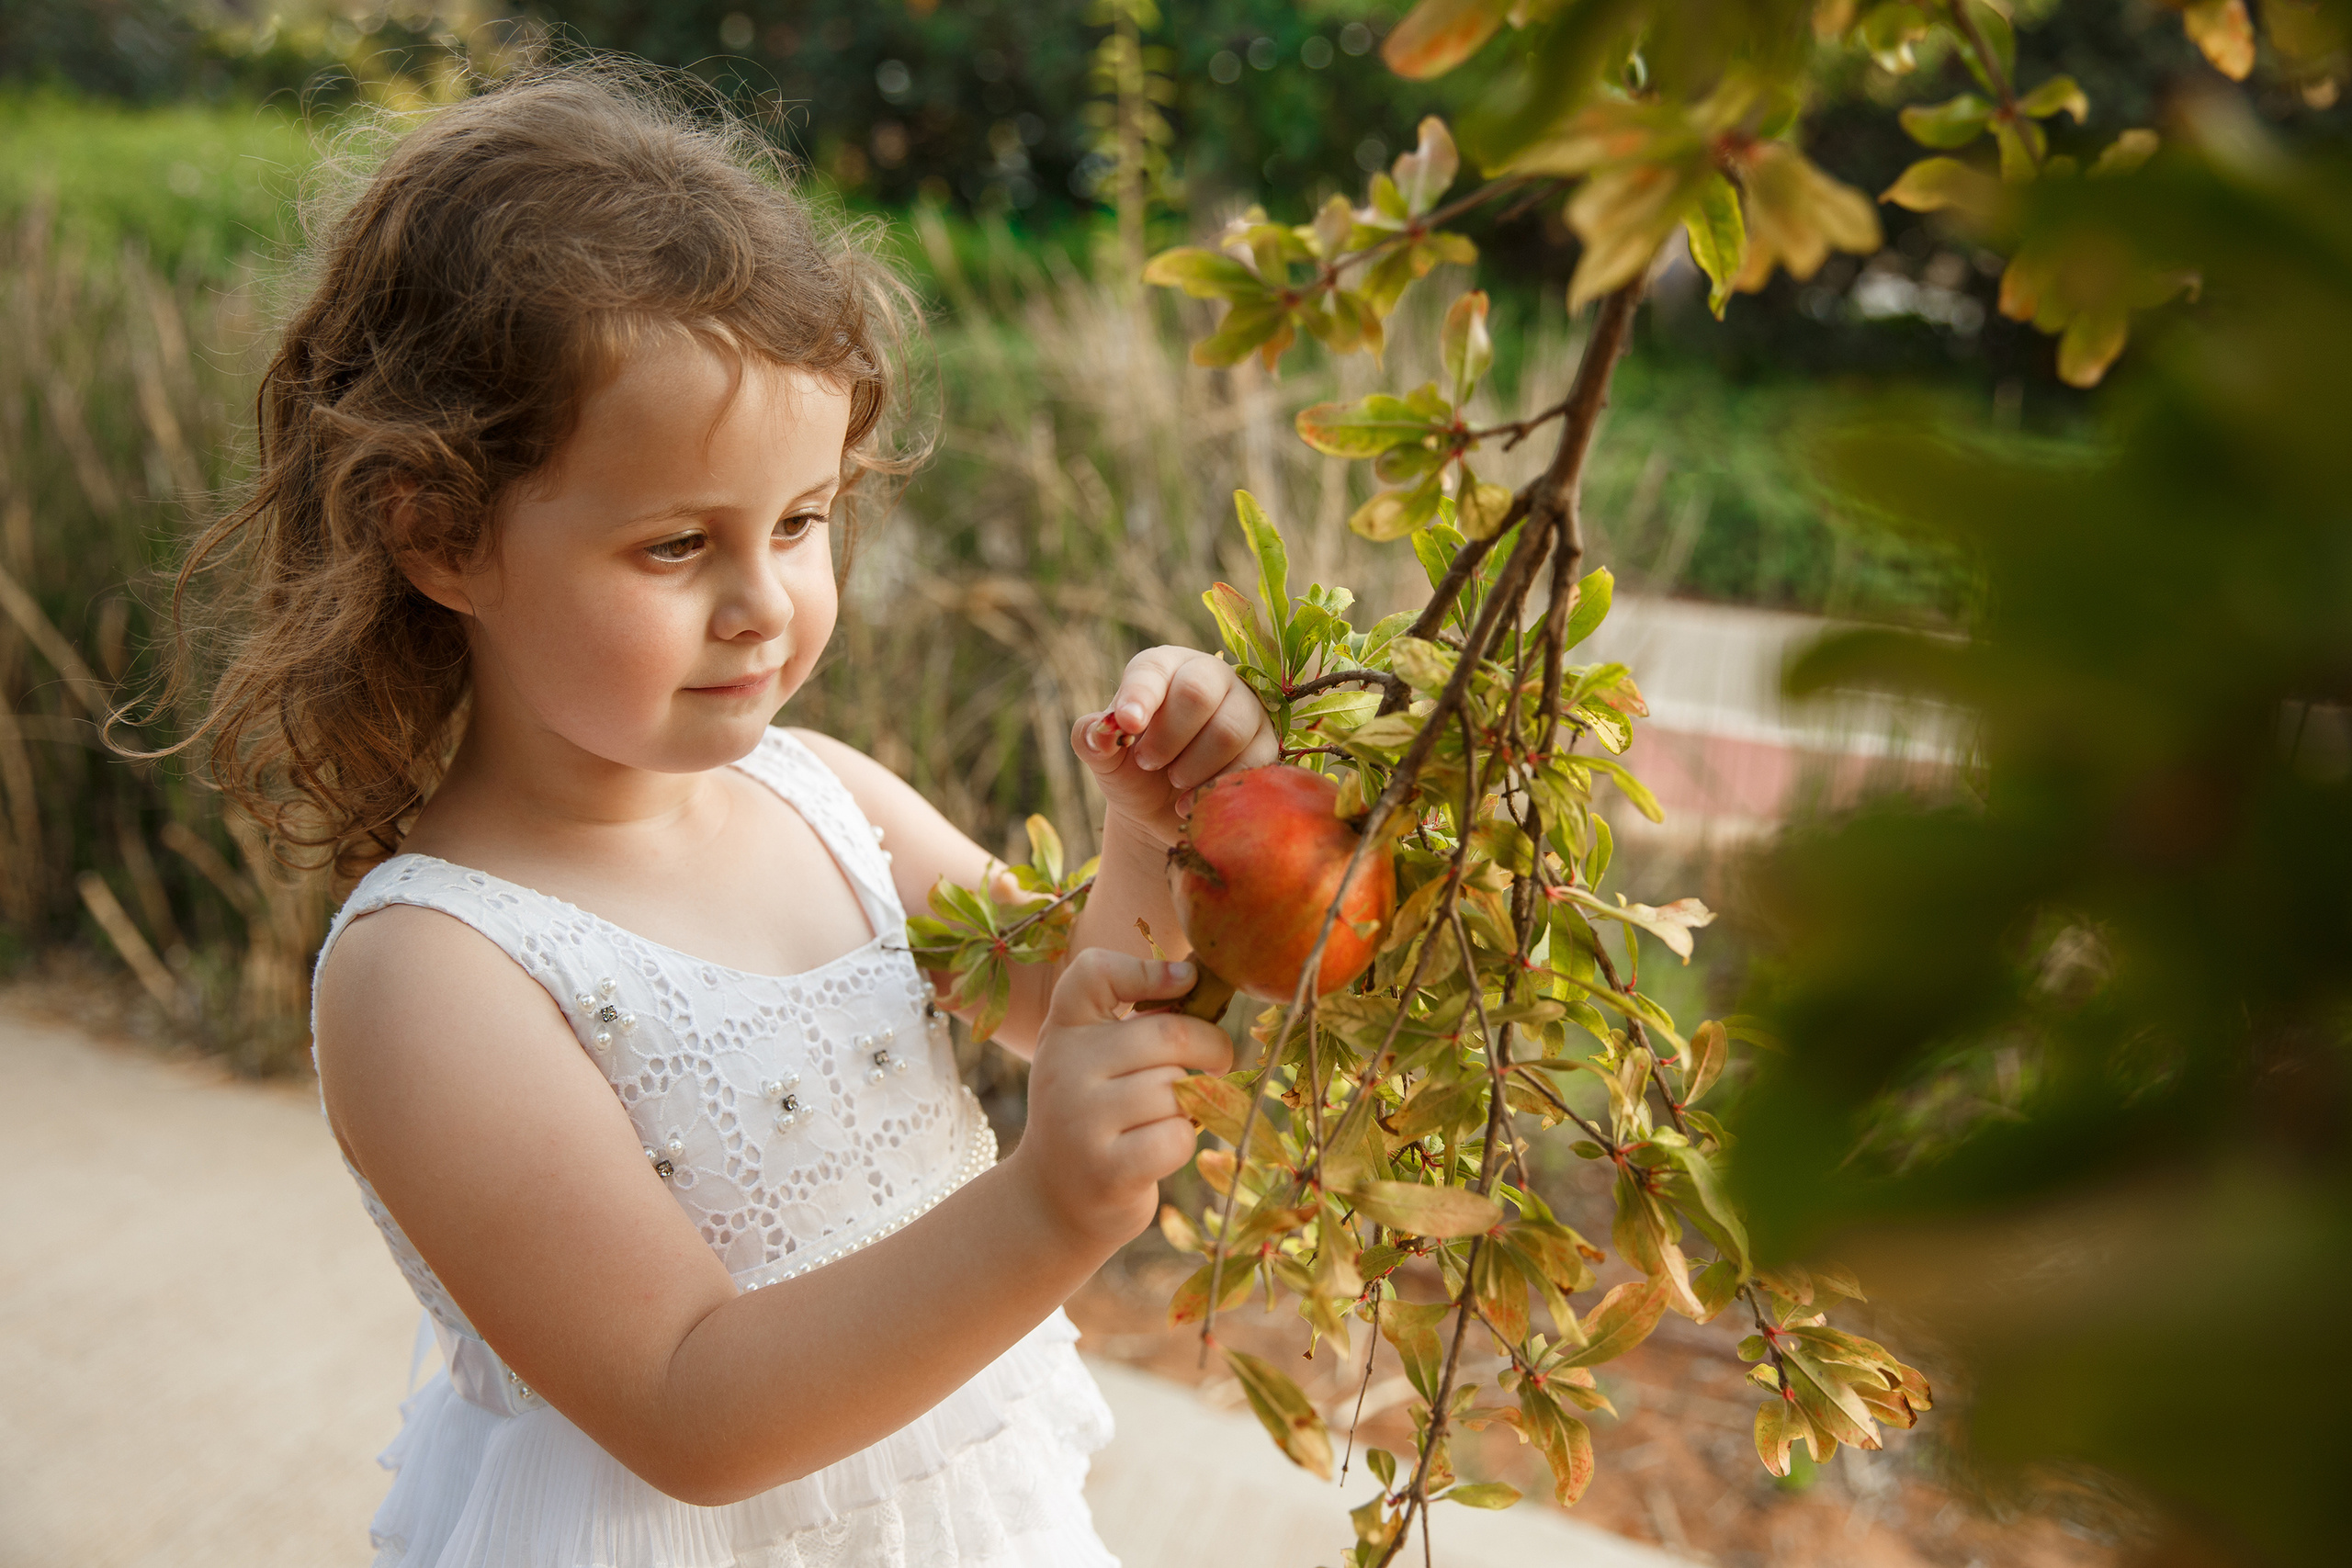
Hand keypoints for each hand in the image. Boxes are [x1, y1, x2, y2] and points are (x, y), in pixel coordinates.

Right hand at [1008, 950, 1234, 1250]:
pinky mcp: (1106, 1170)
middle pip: (1167, 1035)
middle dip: (1210, 1046)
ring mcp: (1081, 1120)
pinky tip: (1162, 1148)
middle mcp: (1063, 1067)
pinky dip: (1185, 1141)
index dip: (1148, 969)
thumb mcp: (1093, 1057)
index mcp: (1063, 1029)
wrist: (1052, 1201)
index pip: (1093, 973)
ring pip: (1176, 1089)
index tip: (1187, 982)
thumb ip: (1133, 1019)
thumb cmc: (1093, 1115)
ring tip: (1169, 1115)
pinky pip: (1177, 1136)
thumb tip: (1198, 976)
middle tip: (1218, 1061)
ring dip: (1192, 1103)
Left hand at [1073, 645, 1279, 845]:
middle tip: (1148, 763)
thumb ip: (1093, 739)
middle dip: (1167, 737)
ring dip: (1192, 766)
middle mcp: (1209, 676)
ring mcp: (1244, 707)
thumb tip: (1102, 730)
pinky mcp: (1266, 743)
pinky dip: (1215, 787)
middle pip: (1197, 692)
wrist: (1164, 812)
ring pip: (1228, 729)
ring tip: (1174, 780)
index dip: (1140, 696)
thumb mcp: (1104, 758)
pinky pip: (1251, 763)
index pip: (1153, 669)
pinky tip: (1191, 801)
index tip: (1128, 724)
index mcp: (1164, 667)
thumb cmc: (1133, 772)